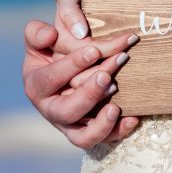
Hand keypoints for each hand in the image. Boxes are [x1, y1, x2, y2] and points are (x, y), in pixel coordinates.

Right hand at [23, 20, 139, 148]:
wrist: (74, 63)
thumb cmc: (59, 46)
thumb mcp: (44, 35)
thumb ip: (39, 32)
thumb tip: (50, 34)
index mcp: (37, 83)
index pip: (50, 78)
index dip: (71, 65)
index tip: (94, 50)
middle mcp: (51, 107)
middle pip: (66, 110)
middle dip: (88, 94)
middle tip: (107, 76)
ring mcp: (70, 124)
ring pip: (82, 136)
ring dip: (101, 123)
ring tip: (116, 106)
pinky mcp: (89, 131)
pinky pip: (102, 140)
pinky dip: (118, 132)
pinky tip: (133, 118)